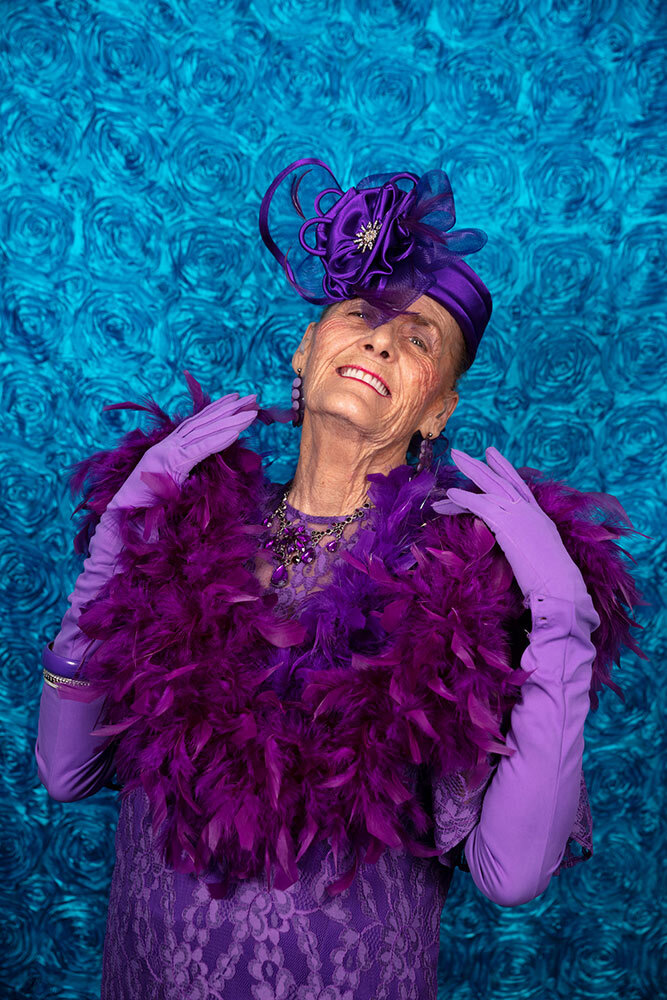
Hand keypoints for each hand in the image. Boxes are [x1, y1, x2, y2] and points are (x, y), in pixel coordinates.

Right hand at [108, 392, 258, 510]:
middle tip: (253, 397)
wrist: (119, 522)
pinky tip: (236, 432)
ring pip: (204, 431)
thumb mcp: (171, 490)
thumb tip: (206, 473)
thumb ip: (187, 477)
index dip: (216, 412)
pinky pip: (199, 450)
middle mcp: (167, 447)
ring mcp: (166, 454)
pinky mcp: (169, 466)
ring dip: (230, 420)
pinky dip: (218, 440)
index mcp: (168, 451)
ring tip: (251, 410)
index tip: (237, 403)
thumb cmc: (143, 512)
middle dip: (229, 409)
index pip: (197, 427)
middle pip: (203, 423)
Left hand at [431, 446, 589, 601]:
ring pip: (490, 487)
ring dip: (470, 473)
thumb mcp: (541, 557)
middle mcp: (530, 512)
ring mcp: (520, 516)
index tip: (491, 453)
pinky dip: (464, 499)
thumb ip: (527, 546)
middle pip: (501, 480)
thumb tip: (517, 548)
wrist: (561, 589)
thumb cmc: (554, 583)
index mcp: (539, 518)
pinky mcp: (508, 526)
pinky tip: (449, 494)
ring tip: (453, 461)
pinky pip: (481, 506)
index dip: (504, 468)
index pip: (519, 486)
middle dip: (480, 465)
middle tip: (461, 453)